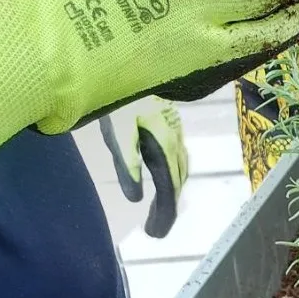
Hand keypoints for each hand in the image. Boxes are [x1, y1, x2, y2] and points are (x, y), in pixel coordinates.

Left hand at [99, 98, 187, 238]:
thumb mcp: (117, 131)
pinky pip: (179, 159)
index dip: (165, 213)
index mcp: (164, 146)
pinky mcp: (172, 126)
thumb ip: (126, 163)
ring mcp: (176, 133)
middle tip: (155, 232)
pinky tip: (167, 180)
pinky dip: (175, 177)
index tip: (156, 234)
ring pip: (180, 171)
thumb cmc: (120, 97)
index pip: (168, 188)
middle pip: (177, 182)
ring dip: (172, 194)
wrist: (129, 63)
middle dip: (168, 209)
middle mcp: (176, 142)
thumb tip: (134, 198)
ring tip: (160, 213)